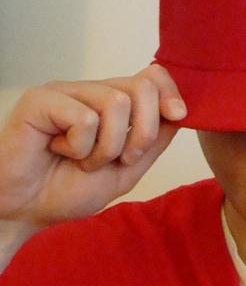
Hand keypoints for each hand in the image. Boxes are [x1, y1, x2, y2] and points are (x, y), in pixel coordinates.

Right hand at [0, 64, 184, 229]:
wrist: (26, 209)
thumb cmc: (67, 189)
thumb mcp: (124, 171)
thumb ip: (152, 144)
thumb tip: (179, 115)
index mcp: (110, 103)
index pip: (151, 76)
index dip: (170, 92)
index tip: (179, 115)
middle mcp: (89, 91)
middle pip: (141, 87)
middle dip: (143, 133)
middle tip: (121, 160)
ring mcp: (64, 92)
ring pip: (116, 103)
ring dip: (108, 148)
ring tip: (84, 161)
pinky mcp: (41, 100)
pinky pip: (84, 118)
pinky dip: (80, 147)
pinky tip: (59, 152)